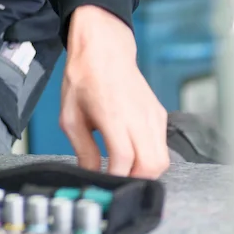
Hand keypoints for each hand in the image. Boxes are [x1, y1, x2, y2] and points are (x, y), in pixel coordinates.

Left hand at [59, 5, 169, 177]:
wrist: (104, 50)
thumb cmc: (83, 79)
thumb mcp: (70, 116)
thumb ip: (82, 149)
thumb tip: (91, 173)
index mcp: (113, 115)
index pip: (125, 159)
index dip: (117, 177)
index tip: (105, 183)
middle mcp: (138, 116)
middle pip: (152, 165)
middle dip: (135, 180)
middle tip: (117, 179)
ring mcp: (153, 115)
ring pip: (163, 160)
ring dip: (146, 172)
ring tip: (125, 169)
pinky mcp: (160, 114)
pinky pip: (162, 146)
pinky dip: (151, 157)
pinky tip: (133, 153)